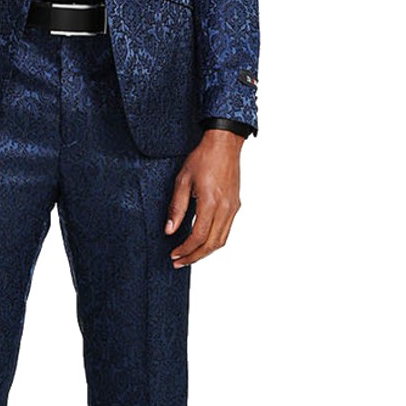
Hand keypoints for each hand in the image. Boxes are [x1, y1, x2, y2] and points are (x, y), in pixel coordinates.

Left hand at [164, 128, 242, 266]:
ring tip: (189, 255)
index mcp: (210, 202)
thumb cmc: (202, 158)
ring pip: (221, 240)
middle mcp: (225, 208)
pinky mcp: (235, 205)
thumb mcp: (182, 180)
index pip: (198, 236)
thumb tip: (170, 230)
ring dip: (205, 252)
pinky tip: (202, 241)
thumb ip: (177, 208)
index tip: (173, 254)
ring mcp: (233, 208)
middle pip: (211, 244)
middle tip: (179, 261)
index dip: (185, 249)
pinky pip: (226, 230)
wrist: (224, 144)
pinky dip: (214, 241)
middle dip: (194, 256)